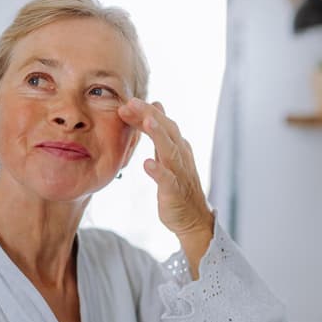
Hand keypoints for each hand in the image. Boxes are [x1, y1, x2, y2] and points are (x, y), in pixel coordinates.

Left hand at [117, 98, 213, 237]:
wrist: (194, 219)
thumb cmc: (178, 186)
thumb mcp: (168, 156)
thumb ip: (161, 133)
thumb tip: (155, 106)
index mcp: (177, 147)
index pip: (161, 124)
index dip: (145, 111)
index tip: (127, 102)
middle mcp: (181, 156)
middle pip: (167, 131)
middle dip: (150, 115)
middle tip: (132, 102)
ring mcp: (179, 174)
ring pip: (170, 150)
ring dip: (158, 135)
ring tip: (146, 121)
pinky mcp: (175, 192)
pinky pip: (167, 180)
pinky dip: (159, 171)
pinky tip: (148, 163)